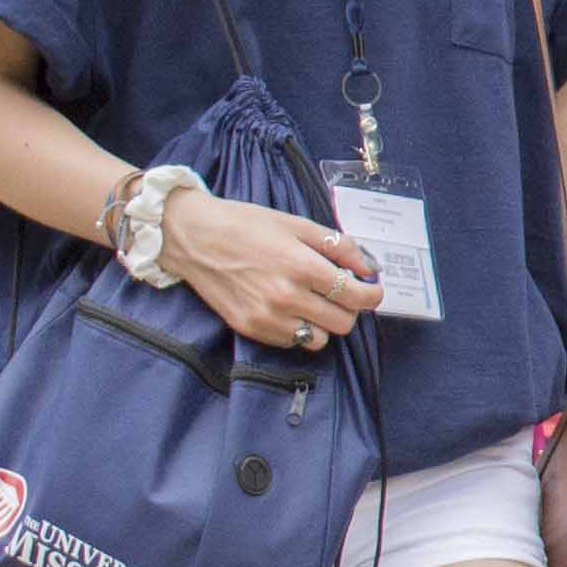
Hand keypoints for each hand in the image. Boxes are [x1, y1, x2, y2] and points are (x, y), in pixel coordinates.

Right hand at [161, 189, 381, 351]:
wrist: (193, 237)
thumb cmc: (246, 225)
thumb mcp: (297, 224)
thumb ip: (339, 247)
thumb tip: (369, 267)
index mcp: (303, 267)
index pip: (357, 297)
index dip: (372, 295)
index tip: (372, 289)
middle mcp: (286, 297)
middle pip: (343, 323)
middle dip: (349, 309)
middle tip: (341, 293)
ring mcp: (266, 317)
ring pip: (319, 339)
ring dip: (323, 323)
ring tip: (313, 302)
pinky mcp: (249, 328)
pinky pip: (290, 341)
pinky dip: (297, 329)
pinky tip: (289, 308)